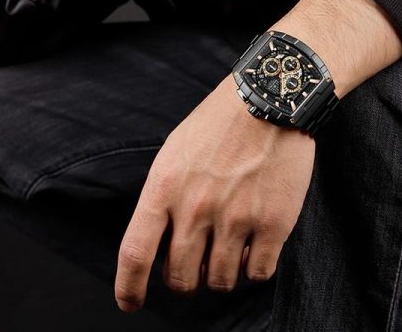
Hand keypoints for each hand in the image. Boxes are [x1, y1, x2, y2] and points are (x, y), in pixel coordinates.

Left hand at [114, 74, 314, 311]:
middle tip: (197, 263)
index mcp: (166, 187)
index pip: (135, 253)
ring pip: (219, 280)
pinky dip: (254, 268)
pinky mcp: (273, 223)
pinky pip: (258, 274)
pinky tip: (256, 247)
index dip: (129, 288)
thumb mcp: (176, 151)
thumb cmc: (221, 122)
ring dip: (221, 273)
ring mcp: (236, 218)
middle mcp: (197, 208)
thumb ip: (165, 196)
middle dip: (185, 278)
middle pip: (179, 278)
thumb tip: (162, 240)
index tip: (131, 302)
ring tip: (230, 248)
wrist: (271, 99)